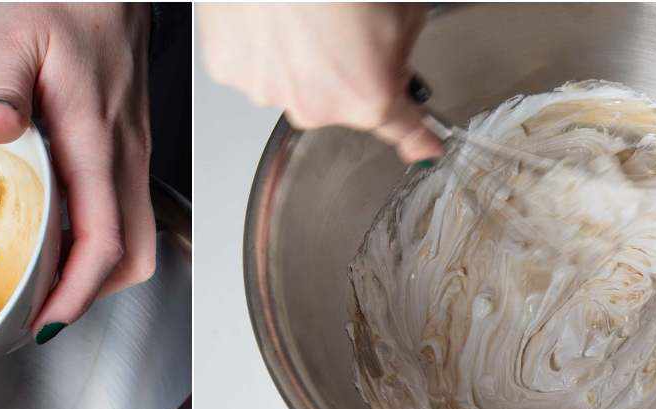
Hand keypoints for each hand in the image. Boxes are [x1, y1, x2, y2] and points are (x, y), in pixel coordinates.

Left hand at [0, 2, 154, 339]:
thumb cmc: (62, 1)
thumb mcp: (15, 33)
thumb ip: (2, 83)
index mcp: (96, 143)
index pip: (102, 242)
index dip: (76, 292)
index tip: (44, 320)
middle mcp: (124, 159)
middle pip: (131, 258)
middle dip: (90, 297)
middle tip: (42, 313)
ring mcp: (131, 156)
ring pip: (134, 240)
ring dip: (98, 274)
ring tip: (50, 285)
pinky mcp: (127, 149)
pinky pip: (125, 214)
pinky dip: (98, 243)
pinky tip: (61, 237)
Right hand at [199, 2, 443, 163]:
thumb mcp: (404, 9)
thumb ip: (402, 49)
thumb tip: (392, 61)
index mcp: (368, 96)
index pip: (403, 128)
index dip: (418, 137)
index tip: (425, 147)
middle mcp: (316, 107)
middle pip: (339, 101)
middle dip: (345, 73)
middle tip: (342, 25)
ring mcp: (268, 92)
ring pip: (292, 83)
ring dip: (300, 57)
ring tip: (303, 14)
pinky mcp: (230, 70)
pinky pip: (255, 65)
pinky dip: (264, 45)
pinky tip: (273, 14)